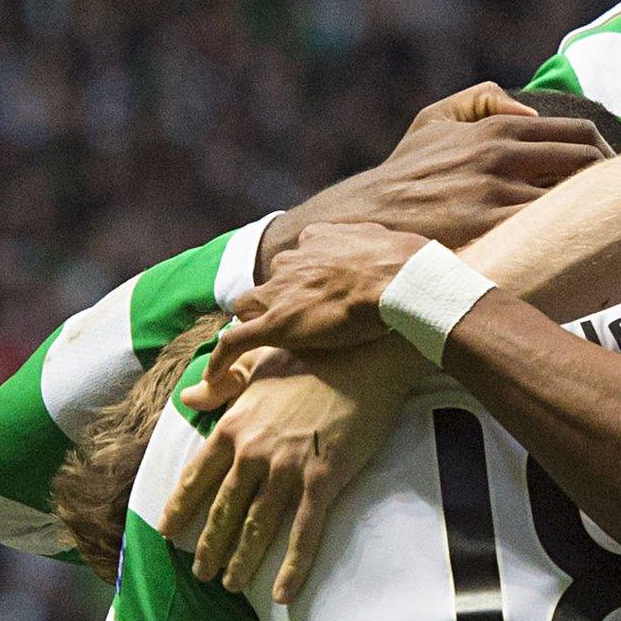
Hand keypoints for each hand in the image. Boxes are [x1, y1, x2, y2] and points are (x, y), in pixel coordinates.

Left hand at [162, 339, 425, 602]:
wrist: (364, 356)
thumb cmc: (313, 356)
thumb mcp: (256, 364)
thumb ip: (220, 385)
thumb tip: (187, 396)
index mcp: (234, 426)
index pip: (197, 476)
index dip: (180, 507)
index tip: (166, 529)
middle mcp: (253, 451)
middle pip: (223, 510)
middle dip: (209, 546)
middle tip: (201, 573)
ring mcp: (287, 468)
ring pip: (257, 527)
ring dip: (241, 561)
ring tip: (230, 584)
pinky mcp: (323, 479)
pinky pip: (303, 532)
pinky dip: (292, 566)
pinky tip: (281, 594)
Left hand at [202, 223, 428, 400]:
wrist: (402, 279)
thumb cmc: (406, 264)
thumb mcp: (389, 242)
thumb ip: (375, 246)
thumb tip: (390, 252)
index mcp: (317, 240)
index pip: (298, 261)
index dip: (304, 280)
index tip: (315, 296)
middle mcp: (292, 262)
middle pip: (270, 283)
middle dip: (276, 299)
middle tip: (294, 322)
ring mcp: (281, 293)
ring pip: (248, 307)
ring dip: (252, 323)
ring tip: (258, 346)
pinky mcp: (275, 324)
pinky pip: (234, 342)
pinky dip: (220, 361)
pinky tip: (213, 381)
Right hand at [255, 82, 613, 273]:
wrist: (364, 219)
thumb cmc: (405, 172)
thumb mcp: (434, 119)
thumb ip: (482, 99)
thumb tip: (530, 110)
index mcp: (498, 128)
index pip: (580, 134)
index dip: (606, 155)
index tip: (614, 176)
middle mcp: (502, 156)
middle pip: (587, 164)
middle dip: (611, 183)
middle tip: (618, 204)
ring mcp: (497, 194)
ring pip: (572, 199)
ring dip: (592, 213)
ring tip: (603, 230)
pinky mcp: (489, 230)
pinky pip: (546, 231)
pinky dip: (567, 238)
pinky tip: (575, 252)